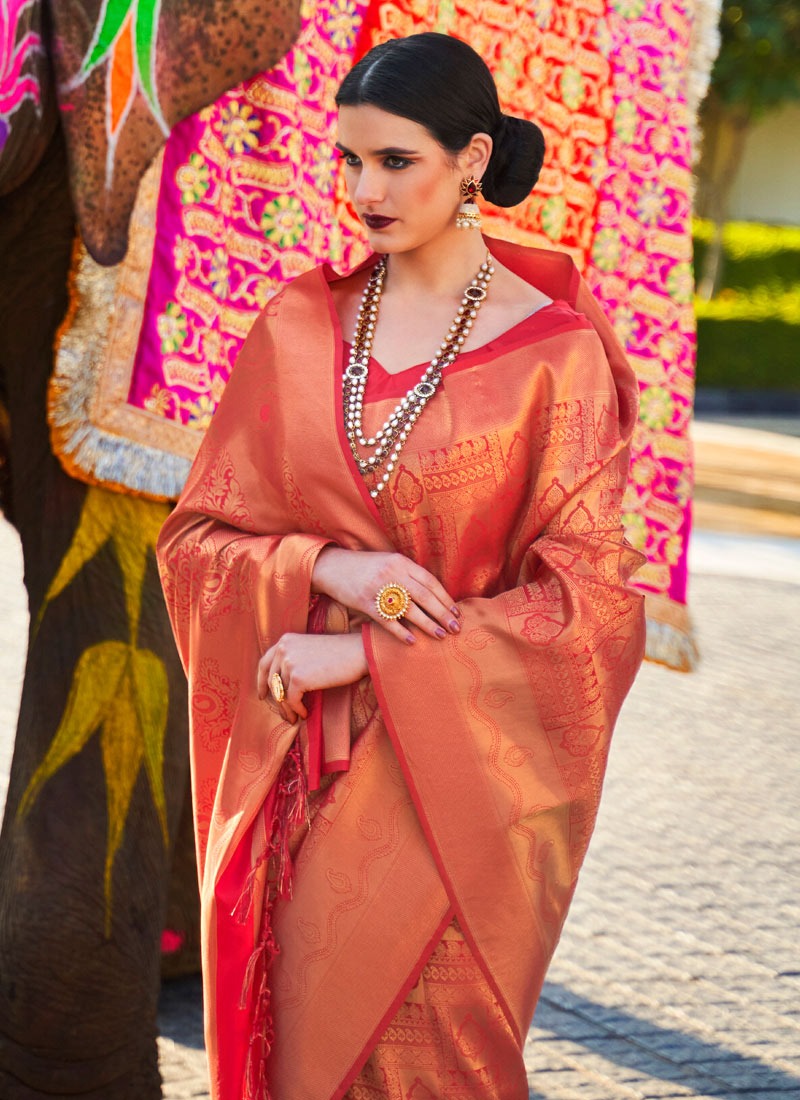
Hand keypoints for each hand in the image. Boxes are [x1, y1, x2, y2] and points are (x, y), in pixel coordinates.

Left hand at [257, 632, 368, 723]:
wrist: (359, 652)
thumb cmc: (340, 653)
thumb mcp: (310, 649)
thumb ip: (294, 659)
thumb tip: (282, 684)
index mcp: (285, 640)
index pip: (264, 663)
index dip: (261, 682)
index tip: (263, 695)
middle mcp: (283, 649)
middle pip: (271, 681)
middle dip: (275, 701)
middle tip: (283, 714)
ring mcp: (289, 663)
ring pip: (281, 694)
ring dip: (288, 709)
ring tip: (295, 718)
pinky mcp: (298, 678)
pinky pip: (292, 700)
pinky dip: (298, 710)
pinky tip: (306, 713)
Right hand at [311, 548, 459, 644]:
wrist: (332, 566)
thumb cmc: (365, 567)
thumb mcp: (388, 563)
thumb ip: (408, 574)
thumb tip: (433, 593)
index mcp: (401, 562)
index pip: (430, 581)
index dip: (445, 598)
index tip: (457, 613)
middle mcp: (392, 573)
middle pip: (424, 596)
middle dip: (442, 614)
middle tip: (456, 628)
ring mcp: (378, 587)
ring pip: (409, 609)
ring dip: (427, 624)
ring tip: (440, 636)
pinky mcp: (364, 602)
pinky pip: (387, 620)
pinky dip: (401, 632)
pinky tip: (412, 641)